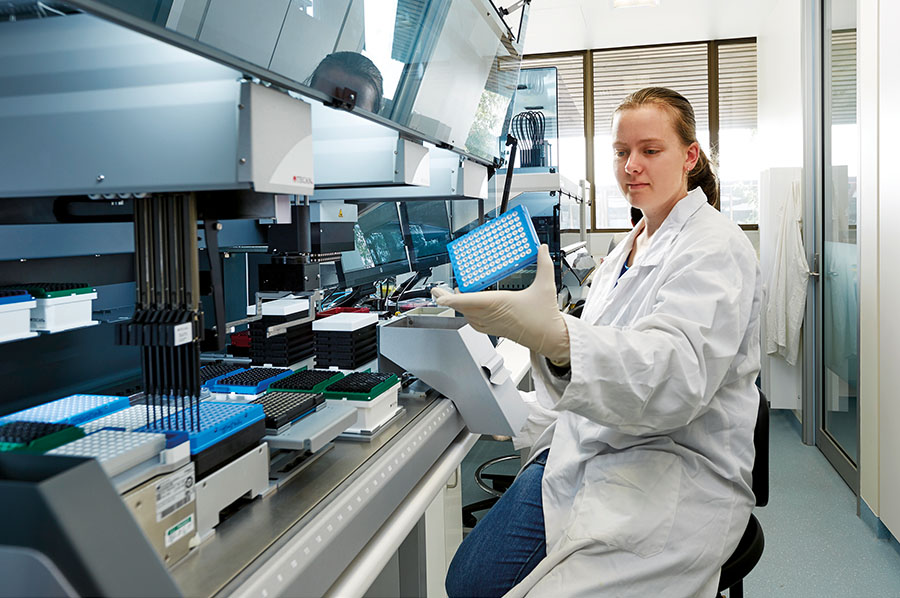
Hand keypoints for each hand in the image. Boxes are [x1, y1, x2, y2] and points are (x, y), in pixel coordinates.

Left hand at [432, 245, 569, 364]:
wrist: (549, 338)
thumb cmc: (545, 318)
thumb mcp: (545, 286)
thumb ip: (544, 264)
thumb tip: (542, 249)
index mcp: (499, 303)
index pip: (468, 301)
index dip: (450, 298)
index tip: (439, 294)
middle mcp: (492, 315)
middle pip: (462, 307)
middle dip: (447, 299)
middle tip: (437, 291)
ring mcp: (492, 324)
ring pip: (467, 315)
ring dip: (457, 306)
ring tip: (449, 296)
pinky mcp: (494, 330)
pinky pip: (474, 322)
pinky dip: (467, 314)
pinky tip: (468, 309)